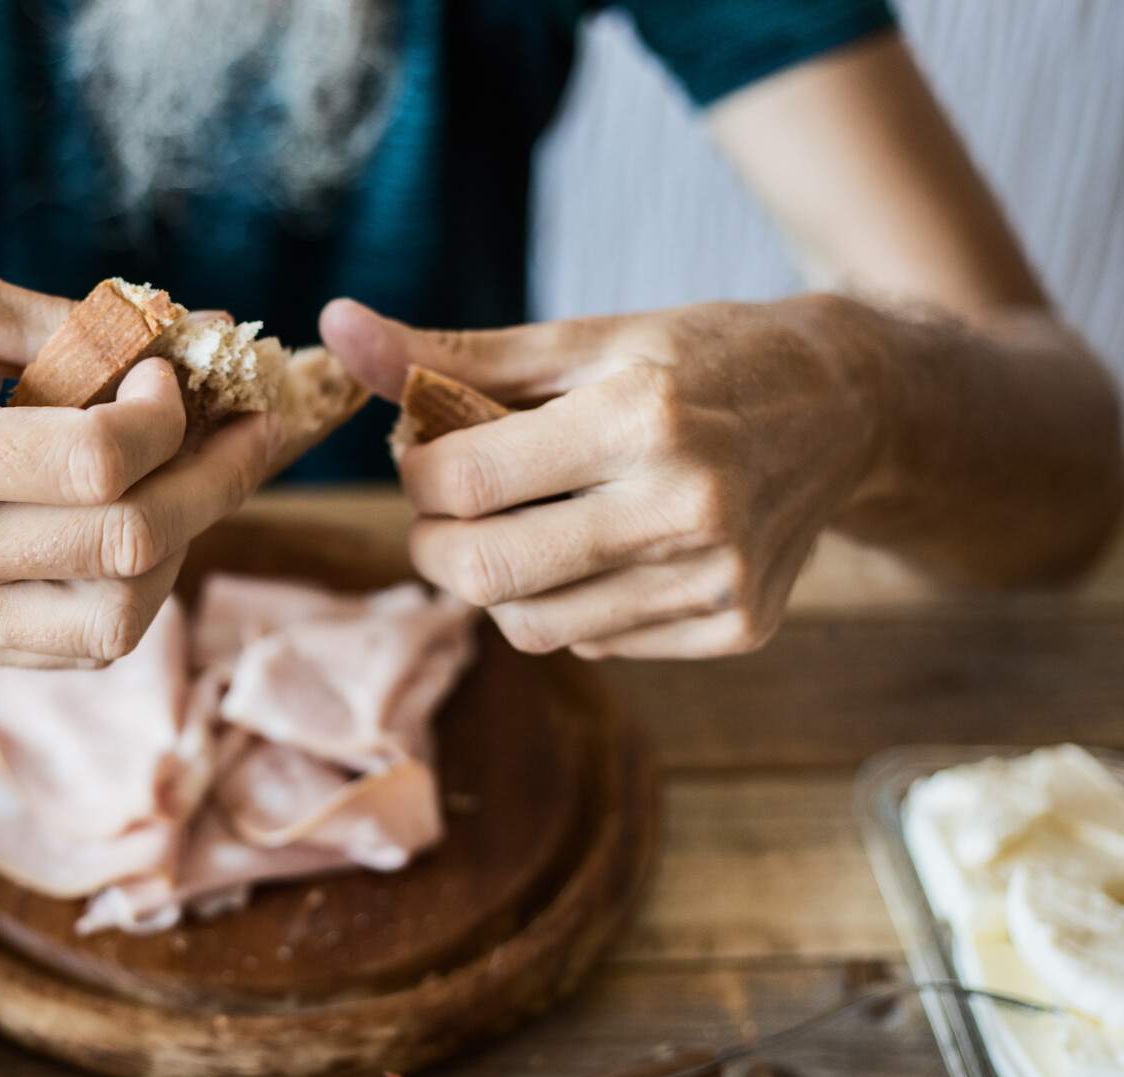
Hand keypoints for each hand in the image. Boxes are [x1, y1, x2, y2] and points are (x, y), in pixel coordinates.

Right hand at [0, 266, 277, 666]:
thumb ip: (76, 326)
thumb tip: (205, 336)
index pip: (95, 463)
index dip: (167, 415)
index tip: (171, 370)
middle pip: (123, 546)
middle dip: (216, 480)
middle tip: (248, 425)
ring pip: (115, 622)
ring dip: (180, 546)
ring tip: (189, 479)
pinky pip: (76, 645)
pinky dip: (131, 587)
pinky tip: (137, 522)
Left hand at [320, 295, 883, 657]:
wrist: (850, 405)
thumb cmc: (700, 360)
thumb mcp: (584, 340)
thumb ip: (454, 354)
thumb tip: (333, 327)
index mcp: (640, 417)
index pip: (465, 480)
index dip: (415, 473)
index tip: (422, 453)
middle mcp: (685, 507)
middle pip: (485, 572)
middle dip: (433, 542)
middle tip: (444, 507)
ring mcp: (717, 580)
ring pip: (532, 625)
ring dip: (497, 580)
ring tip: (522, 523)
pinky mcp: (737, 628)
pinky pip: (598, 643)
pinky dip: (570, 604)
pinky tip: (597, 552)